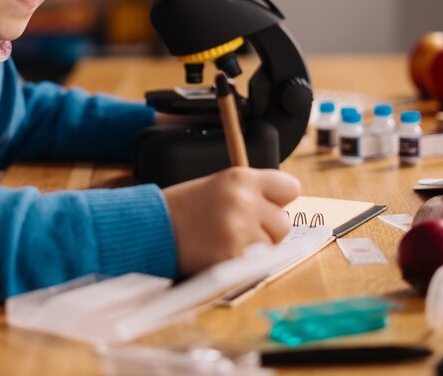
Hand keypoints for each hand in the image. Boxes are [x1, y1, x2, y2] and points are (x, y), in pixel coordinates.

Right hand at [162, 167, 299, 275]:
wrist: (152, 228)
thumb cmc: (183, 208)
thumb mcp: (217, 186)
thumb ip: (250, 193)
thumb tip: (281, 209)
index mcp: (241, 177)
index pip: (290, 188)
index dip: (278, 200)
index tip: (269, 206)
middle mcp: (244, 201)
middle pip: (284, 223)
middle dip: (266, 230)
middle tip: (238, 229)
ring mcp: (240, 230)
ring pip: (271, 247)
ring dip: (254, 248)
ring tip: (224, 240)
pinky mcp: (233, 256)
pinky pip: (254, 265)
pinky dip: (240, 263)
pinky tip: (219, 253)